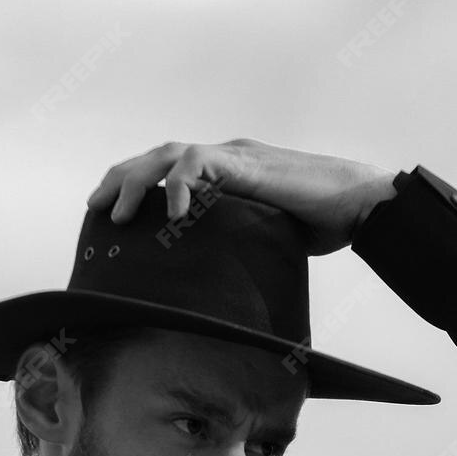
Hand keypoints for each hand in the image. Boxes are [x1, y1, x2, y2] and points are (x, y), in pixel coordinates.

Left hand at [86, 138, 398, 254]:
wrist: (360, 205)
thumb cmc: (323, 228)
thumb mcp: (265, 243)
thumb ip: (239, 252)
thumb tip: (219, 300)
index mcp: (226, 173)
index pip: (168, 170)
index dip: (136, 187)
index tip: (109, 214)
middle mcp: (226, 157)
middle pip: (158, 157)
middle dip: (122, 179)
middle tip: (96, 209)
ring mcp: (235, 156)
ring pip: (169, 154)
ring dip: (138, 181)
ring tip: (119, 214)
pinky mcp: (247, 164)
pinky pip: (199, 162)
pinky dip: (179, 185)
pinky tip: (169, 213)